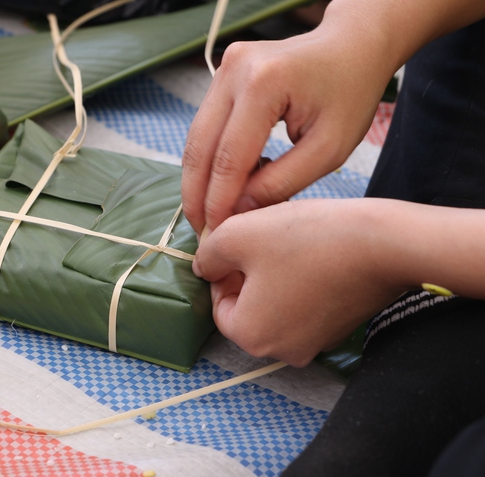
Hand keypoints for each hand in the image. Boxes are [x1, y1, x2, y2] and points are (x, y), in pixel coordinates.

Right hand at [182, 4, 395, 233]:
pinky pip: (206, 126)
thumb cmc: (350, 95)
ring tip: (206, 215)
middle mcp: (234, 70)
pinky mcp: (221, 74)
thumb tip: (237, 209)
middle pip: (201, 146)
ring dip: (198, 179)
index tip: (216, 236)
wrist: (351, 45)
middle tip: (201, 232)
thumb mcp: (328, 150)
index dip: (219, 201)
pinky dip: (209, 159)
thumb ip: (282, 182)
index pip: (230, 157)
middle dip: (197, 195)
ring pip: (197, 137)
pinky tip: (217, 185)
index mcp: (265, 83)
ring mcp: (224, 68)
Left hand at [192, 199, 408, 366]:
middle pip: (248, 307)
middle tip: (264, 238)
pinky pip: (306, 304)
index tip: (241, 241)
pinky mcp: (339, 329)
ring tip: (291, 243)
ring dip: (275, 274)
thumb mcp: (237, 234)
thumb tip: (203, 266)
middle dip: (250, 271)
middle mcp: (282, 352)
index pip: (219, 304)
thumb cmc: (304, 239)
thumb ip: (207, 254)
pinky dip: (303, 280)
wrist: (384, 244)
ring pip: (277, 303)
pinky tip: (314, 253)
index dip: (224, 268)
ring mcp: (315, 344)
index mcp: (251, 337)